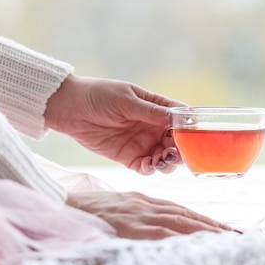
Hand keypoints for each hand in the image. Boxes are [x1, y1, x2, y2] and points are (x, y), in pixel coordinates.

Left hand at [45, 74, 185, 174]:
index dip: (190, 128)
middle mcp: (152, 127)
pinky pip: (147, 167)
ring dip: (168, 162)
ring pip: (165, 158)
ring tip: (163, 160)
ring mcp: (142, 143)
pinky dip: (152, 169)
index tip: (194, 136)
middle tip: (176, 152)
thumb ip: (150, 112)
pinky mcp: (129, 157)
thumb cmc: (99, 95)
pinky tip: (150, 165)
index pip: (181, 119)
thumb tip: (175, 118)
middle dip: (181, 150)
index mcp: (156, 108)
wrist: (70, 108)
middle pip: (177, 142)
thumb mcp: (126, 100)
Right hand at [66, 191, 231, 238]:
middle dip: (214, 225)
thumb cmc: (87, 212)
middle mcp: (144, 205)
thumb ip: (139, 219)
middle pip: (186, 215)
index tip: (225, 228)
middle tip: (238, 234)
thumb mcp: (117, 212)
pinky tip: (195, 240)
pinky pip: (160, 231)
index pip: (181, 211)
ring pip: (179, 221)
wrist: (59, 204)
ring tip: (228, 238)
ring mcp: (137, 214)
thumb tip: (161, 232)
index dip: (205, 220)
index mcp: (143, 202)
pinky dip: (181, 235)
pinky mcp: (128, 224)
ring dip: (206, 229)